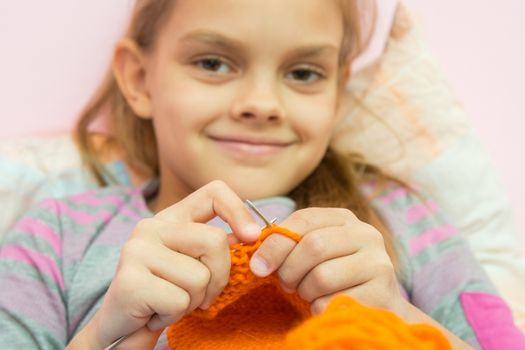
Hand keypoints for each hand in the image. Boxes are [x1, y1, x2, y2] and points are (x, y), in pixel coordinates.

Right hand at [72, 181, 259, 348]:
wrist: (124, 329)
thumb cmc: (166, 296)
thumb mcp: (195, 266)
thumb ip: (217, 248)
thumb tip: (253, 235)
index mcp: (170, 219)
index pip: (213, 193)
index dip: (239, 210)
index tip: (252, 237)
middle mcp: (150, 227)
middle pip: (215, 241)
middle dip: (219, 277)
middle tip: (199, 295)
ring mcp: (136, 251)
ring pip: (200, 277)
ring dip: (193, 301)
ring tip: (170, 302)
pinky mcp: (130, 281)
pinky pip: (180, 301)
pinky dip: (174, 315)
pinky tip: (156, 313)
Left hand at [249, 207, 408, 318]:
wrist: (375, 306)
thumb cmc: (334, 276)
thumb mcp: (312, 252)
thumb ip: (288, 242)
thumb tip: (252, 247)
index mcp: (345, 219)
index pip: (303, 219)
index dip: (275, 243)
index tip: (257, 265)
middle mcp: (366, 234)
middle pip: (313, 246)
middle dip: (289, 270)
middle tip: (285, 284)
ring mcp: (378, 263)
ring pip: (321, 276)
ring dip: (305, 292)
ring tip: (309, 294)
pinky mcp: (381, 293)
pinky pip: (332, 303)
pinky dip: (319, 309)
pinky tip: (326, 305)